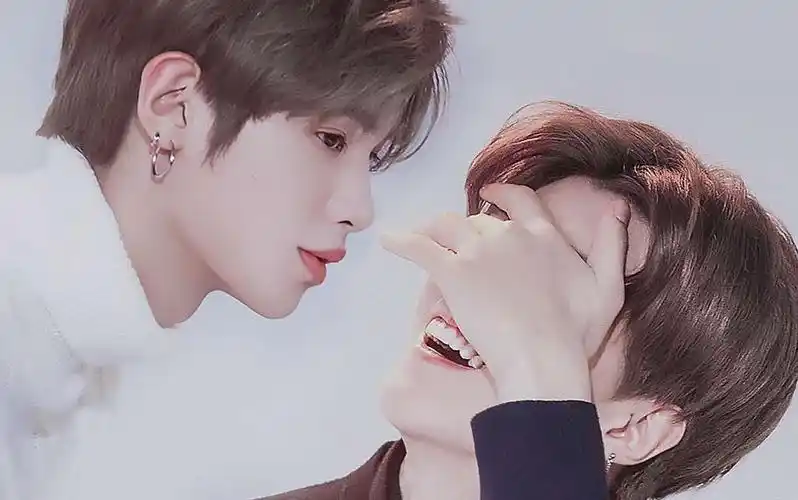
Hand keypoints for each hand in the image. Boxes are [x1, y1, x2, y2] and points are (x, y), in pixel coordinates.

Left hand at [380, 183, 629, 402]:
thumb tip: (617, 207)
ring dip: (434, 230)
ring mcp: (478, 251)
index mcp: (543, 235)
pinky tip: (388, 239)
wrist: (542, 358)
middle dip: (468, 229)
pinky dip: (400, 241)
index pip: (520, 201)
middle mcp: (509, 234)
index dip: (503, 194)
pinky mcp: (451, 272)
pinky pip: (418, 247)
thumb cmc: (577, 333)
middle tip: (458, 246)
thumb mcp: (608, 287)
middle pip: (479, 220)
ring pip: (447, 226)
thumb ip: (611, 245)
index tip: (491, 193)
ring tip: (423, 238)